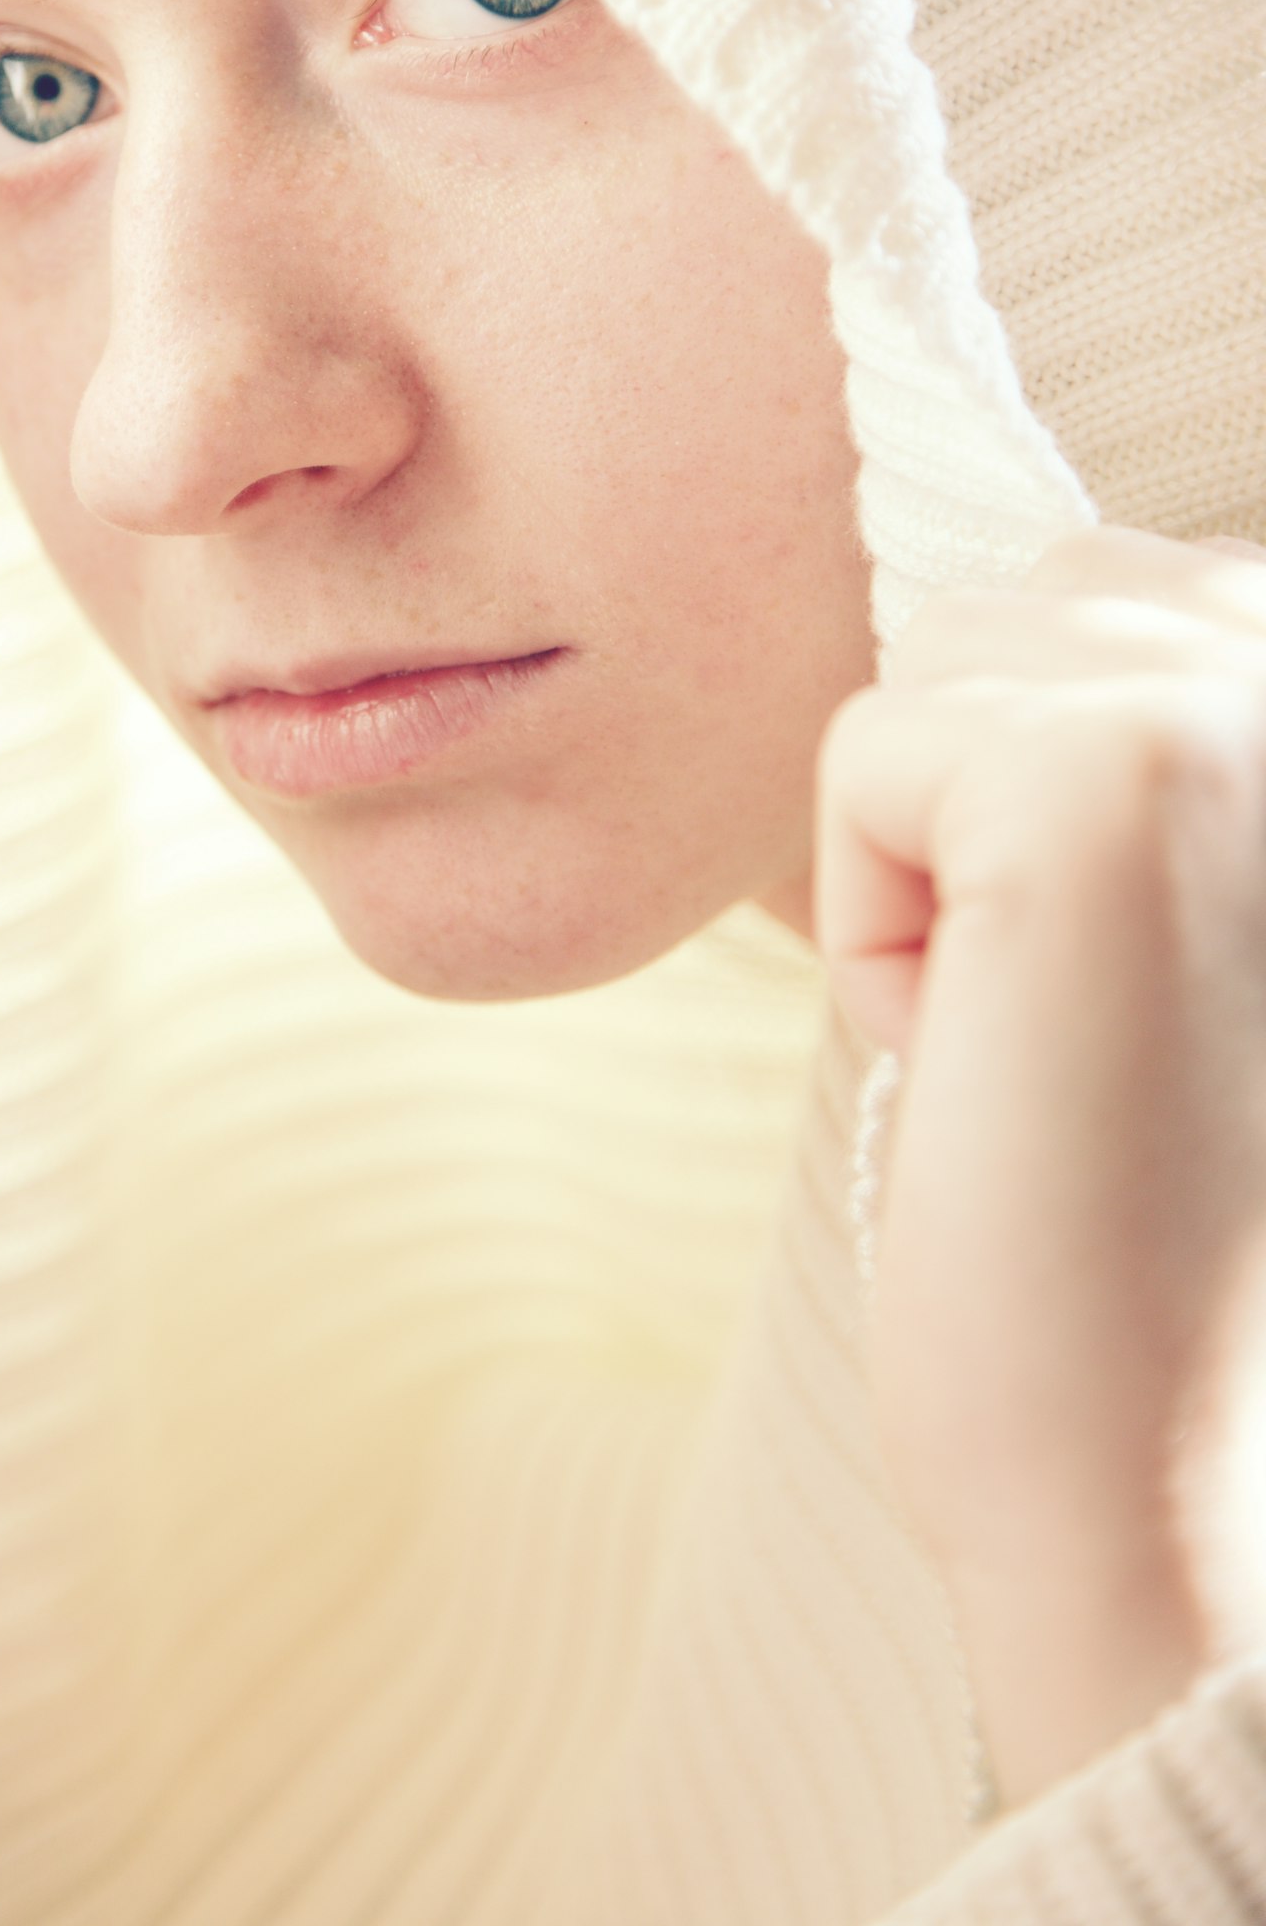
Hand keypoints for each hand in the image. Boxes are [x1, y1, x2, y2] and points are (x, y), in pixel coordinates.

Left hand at [815, 527, 1265, 1808]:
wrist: (1186, 1500)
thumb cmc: (1165, 1230)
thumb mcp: (1197, 926)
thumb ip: (1155, 756)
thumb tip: (993, 608)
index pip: (1140, 591)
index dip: (1061, 792)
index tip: (1138, 987)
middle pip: (1029, 603)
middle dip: (993, 813)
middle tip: (1100, 1032)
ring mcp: (1232, 713)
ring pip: (937, 673)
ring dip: (938, 866)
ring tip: (1060, 1044)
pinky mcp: (1090, 780)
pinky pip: (863, 754)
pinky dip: (876, 925)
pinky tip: (999, 1060)